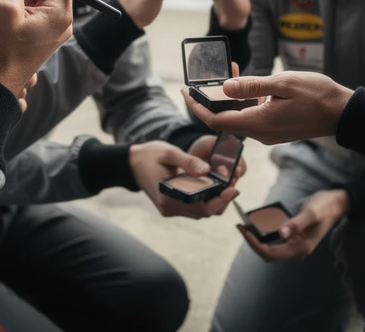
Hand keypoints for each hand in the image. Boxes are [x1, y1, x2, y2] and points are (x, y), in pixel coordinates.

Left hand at [0, 46, 38, 123]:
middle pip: (19, 77)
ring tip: (17, 94)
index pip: (12, 59)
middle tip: (26, 82)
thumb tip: (0, 51)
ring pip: (16, 95)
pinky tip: (13, 107)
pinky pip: (9, 114)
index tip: (27, 66)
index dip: (23, 62)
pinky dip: (14, 111)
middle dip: (26, 79)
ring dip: (20, 94)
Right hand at [129, 140, 243, 217]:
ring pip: (201, 212)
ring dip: (216, 200)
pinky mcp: (172, 206)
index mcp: (168, 198)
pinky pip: (194, 208)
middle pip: (204, 212)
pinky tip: (214, 185)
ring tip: (227, 182)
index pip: (201, 208)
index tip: (233, 188)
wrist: (131, 163)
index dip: (220, 200)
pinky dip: (206, 199)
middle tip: (233, 182)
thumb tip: (208, 171)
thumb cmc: (149, 155)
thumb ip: (188, 161)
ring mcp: (170, 209)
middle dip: (222, 200)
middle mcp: (170, 208)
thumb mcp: (169, 152)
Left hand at [182, 71, 352, 144]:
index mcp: (258, 124)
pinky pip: (253, 117)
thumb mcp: (283, 83)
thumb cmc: (317, 95)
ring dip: (231, 97)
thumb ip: (252, 86)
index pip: (215, 120)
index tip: (186, 90)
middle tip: (209, 74)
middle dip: (213, 97)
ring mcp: (269, 133)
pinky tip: (251, 84)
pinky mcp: (277, 129)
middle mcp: (260, 133)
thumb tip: (224, 87)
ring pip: (239, 116)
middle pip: (224, 119)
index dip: (197, 107)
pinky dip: (246, 101)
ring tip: (232, 71)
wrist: (344, 113)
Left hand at [238, 189, 349, 261]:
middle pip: (269, 253)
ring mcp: (296, 244)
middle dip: (253, 242)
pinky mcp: (294, 237)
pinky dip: (265, 233)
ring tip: (245, 225)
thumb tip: (281, 233)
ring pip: (271, 247)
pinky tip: (257, 224)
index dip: (255, 245)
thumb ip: (297, 224)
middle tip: (241, 227)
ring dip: (257, 239)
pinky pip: (276, 239)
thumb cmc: (325, 207)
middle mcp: (297, 250)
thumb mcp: (311, 213)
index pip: (272, 253)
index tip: (244, 232)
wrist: (337, 203)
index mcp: (301, 248)